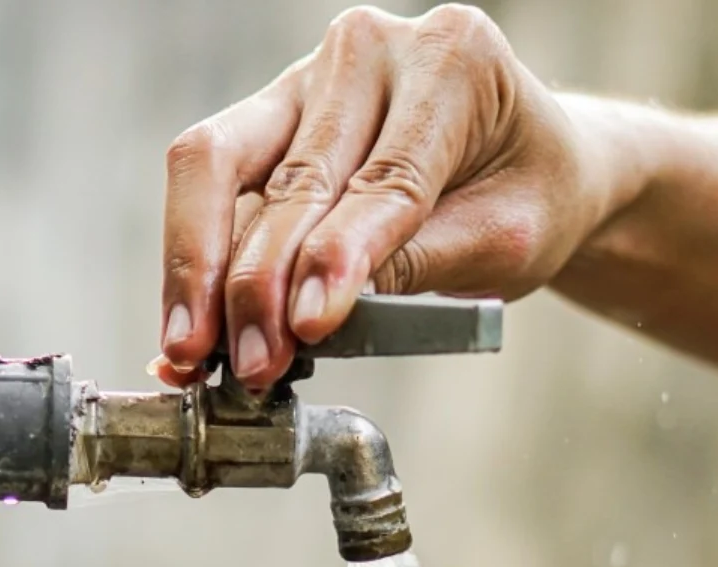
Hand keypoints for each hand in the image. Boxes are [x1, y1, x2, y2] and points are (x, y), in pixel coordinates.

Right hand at [155, 4, 612, 391]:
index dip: (336, 257)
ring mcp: (305, 78)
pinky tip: (188, 323)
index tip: (306, 326)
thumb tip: (314, 312)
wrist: (527, 161)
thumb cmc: (529, 191)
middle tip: (249, 364)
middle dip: (257, 285)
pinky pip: (209, 179)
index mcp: (453, 60)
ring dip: (198, 271)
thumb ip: (416, 263)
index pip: (381, 176)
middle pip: (285, 175)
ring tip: (193, 351)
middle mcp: (369, 50)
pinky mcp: (265, 115)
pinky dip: (193, 259)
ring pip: (216, 167)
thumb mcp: (506, 236)